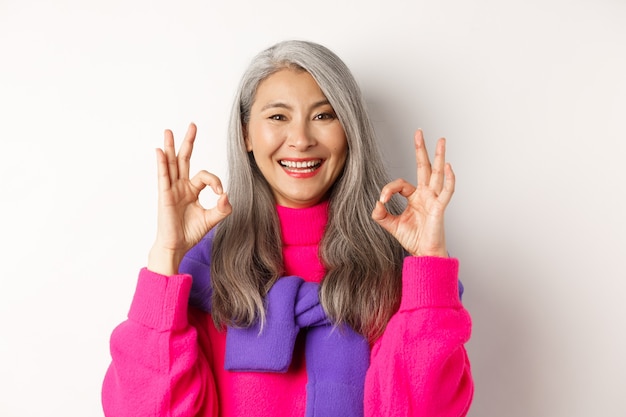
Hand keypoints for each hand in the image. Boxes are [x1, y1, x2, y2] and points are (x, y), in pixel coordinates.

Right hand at [148, 123, 231, 274]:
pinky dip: (162, 163)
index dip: (216, 182)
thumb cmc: (191, 233)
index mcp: (192, 190)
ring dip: (170, 147)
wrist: (177, 246)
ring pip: (171, 163)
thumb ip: (223, 208)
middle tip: (192, 125)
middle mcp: (181, 186)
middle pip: (184, 159)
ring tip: (168, 131)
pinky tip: (160, 151)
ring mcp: (171, 189)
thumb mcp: (212, 219)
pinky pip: (163, 176)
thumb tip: (226, 195)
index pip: (205, 175)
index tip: (220, 194)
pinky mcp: (164, 195)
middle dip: (188, 142)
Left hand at [372, 130, 454, 257]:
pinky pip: (447, 191)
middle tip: (418, 132)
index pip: (400, 184)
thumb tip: (376, 204)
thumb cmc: (413, 239)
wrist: (424, 253)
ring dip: (439, 156)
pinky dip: (449, 179)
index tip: (382, 201)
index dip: (389, 190)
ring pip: (437, 173)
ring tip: (441, 140)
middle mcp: (426, 195)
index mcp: (415, 197)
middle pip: (424, 167)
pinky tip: (448, 166)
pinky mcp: (440, 207)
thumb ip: (381, 214)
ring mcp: (434, 199)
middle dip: (421, 149)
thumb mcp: (391, 225)